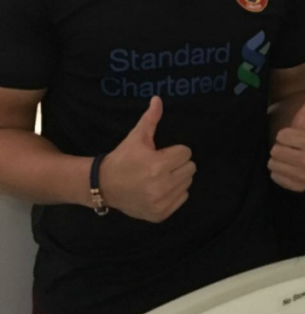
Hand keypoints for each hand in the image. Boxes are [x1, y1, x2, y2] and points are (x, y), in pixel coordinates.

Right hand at [99, 97, 195, 221]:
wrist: (104, 186)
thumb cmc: (123, 159)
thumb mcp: (136, 137)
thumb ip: (150, 119)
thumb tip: (158, 99)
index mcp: (158, 165)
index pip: (186, 153)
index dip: (175, 150)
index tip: (162, 153)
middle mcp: (162, 186)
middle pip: (190, 168)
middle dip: (178, 164)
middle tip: (162, 164)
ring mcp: (161, 202)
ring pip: (188, 183)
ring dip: (178, 178)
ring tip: (160, 176)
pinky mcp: (160, 214)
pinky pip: (182, 198)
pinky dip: (175, 193)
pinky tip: (159, 188)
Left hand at [269, 78, 304, 192]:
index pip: (281, 136)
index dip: (284, 134)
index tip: (293, 135)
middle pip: (276, 151)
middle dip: (280, 147)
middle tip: (290, 147)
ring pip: (274, 165)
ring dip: (278, 160)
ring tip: (288, 156)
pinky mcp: (299, 186)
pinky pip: (276, 178)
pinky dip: (278, 173)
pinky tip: (287, 167)